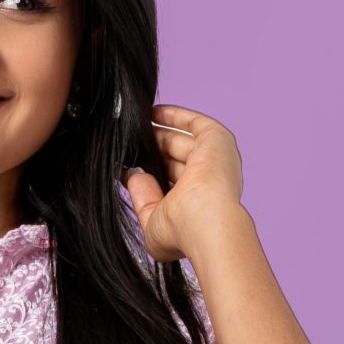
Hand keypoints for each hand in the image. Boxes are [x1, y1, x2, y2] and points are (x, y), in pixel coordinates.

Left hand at [125, 104, 246, 263]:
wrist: (205, 222)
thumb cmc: (182, 231)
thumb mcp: (151, 219)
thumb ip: (141, 197)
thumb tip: (131, 175)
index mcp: (197, 203)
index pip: (169, 181)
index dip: (150, 172)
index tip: (128, 167)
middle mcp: (208, 181)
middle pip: (173, 158)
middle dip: (151, 150)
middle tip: (127, 145)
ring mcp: (214, 159)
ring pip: (181, 140)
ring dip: (158, 132)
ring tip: (132, 127)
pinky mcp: (217, 140)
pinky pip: (193, 123)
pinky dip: (174, 116)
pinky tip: (152, 112)